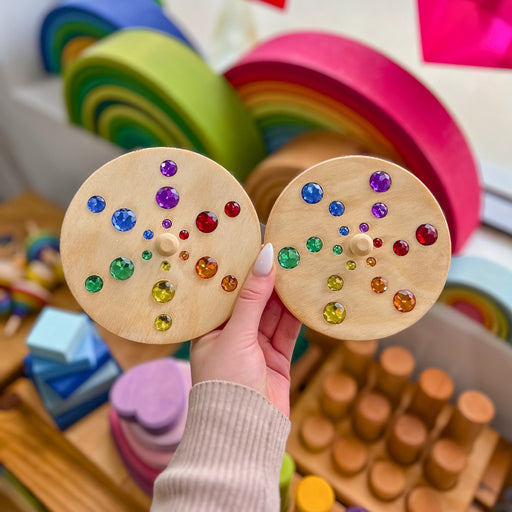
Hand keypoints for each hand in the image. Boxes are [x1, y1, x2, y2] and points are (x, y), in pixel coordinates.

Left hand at [190, 243, 301, 416]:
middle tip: (285, 253)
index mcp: (210, 329)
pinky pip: (287, 331)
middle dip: (268, 280)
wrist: (244, 433)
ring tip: (298, 268)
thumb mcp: (237, 334)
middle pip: (253, 301)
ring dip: (284, 295)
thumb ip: (253, 298)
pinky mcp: (275, 359)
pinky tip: (305, 296)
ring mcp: (254, 348)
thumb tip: (265, 258)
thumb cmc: (226, 384)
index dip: (243, 270)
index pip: (228, 292)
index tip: (258, 247)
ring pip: (272, 314)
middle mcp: (231, 336)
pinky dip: (296, 315)